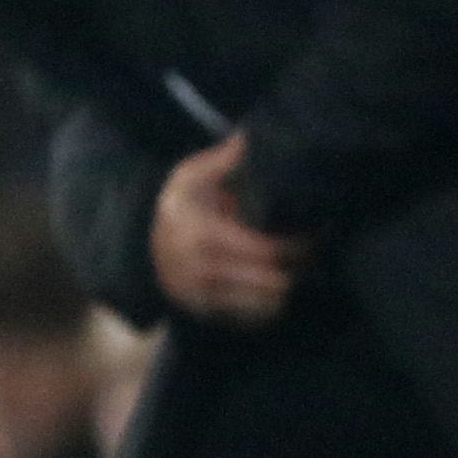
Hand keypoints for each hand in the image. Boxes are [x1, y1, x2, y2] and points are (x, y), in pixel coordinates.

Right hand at [149, 134, 309, 323]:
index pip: (264, 251)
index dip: (297, 247)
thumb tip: (247, 138)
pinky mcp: (205, 313)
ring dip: (285, 290)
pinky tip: (273, 290)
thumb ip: (220, 160)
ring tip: (295, 272)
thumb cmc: (178, 208)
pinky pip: (250, 320)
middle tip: (312, 255)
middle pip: (270, 282)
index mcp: (200, 234)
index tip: (313, 237)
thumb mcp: (189, 177)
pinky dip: (268, 308)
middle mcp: (198, 270)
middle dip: (297, 270)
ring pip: (264, 305)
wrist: (144, 248)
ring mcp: (201, 296)